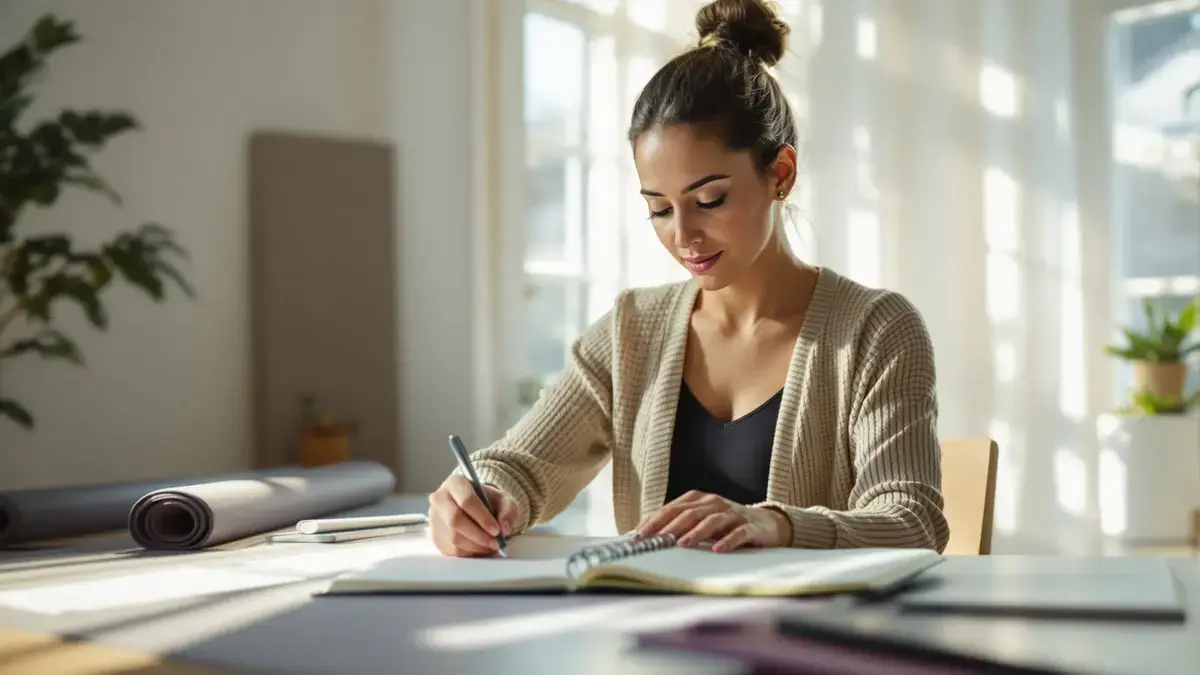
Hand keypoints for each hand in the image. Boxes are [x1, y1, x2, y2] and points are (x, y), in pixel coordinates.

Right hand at [428, 474, 518, 556]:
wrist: (476, 507)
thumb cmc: (488, 501)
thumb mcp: (504, 500)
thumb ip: (508, 511)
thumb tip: (504, 528)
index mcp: (455, 483)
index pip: (466, 500)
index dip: (482, 517)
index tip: (496, 530)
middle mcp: (440, 498)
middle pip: (455, 520)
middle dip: (479, 535)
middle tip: (496, 543)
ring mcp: (434, 518)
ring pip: (453, 537)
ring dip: (476, 546)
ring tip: (491, 546)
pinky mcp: (435, 536)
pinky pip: (451, 549)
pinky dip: (469, 553)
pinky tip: (481, 549)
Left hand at [634, 490, 791, 552]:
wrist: (767, 524)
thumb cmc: (726, 526)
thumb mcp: (701, 523)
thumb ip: (679, 526)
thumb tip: (646, 539)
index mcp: (699, 500)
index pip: (671, 508)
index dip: (653, 521)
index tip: (636, 535)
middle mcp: (714, 503)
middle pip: (688, 513)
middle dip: (667, 526)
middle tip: (652, 540)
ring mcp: (733, 514)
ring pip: (712, 520)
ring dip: (696, 532)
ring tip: (682, 544)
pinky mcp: (750, 526)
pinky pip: (738, 532)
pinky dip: (728, 540)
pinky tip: (718, 550)